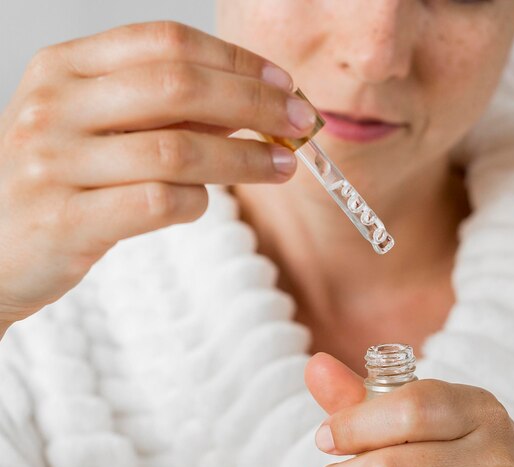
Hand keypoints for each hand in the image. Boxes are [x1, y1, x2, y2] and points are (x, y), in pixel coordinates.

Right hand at [0, 21, 315, 328]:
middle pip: (179, 87)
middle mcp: (56, 106)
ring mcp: (57, 163)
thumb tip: (243, 110)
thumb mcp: (94, 130)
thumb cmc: (57, 186)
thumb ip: (160, 114)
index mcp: (65, 69)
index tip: (284, 87)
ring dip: (243, 161)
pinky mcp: (67, 221)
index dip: (237, 62)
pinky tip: (203, 204)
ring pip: (176, 150)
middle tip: (301, 125)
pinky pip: (156, 203)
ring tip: (282, 167)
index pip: (167, 43)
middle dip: (255, 106)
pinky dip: (196, 204)